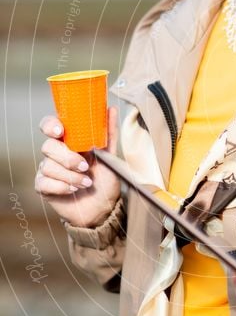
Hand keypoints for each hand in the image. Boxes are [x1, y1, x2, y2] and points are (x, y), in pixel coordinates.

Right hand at [35, 106, 120, 226]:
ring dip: (70, 176)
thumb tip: (111, 108)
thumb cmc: (106, 178)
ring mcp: (48, 169)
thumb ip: (109, 133)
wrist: (103, 206)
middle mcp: (56, 153)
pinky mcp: (44, 186)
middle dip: (67, 158)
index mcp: (69, 141)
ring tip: (87, 182)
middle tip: (85, 166)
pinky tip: (74, 190)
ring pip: (48, 166)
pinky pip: (44, 182)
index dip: (50, 125)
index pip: (50, 125)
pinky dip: (61, 186)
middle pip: (48, 146)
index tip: (60, 131)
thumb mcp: (110, 156)